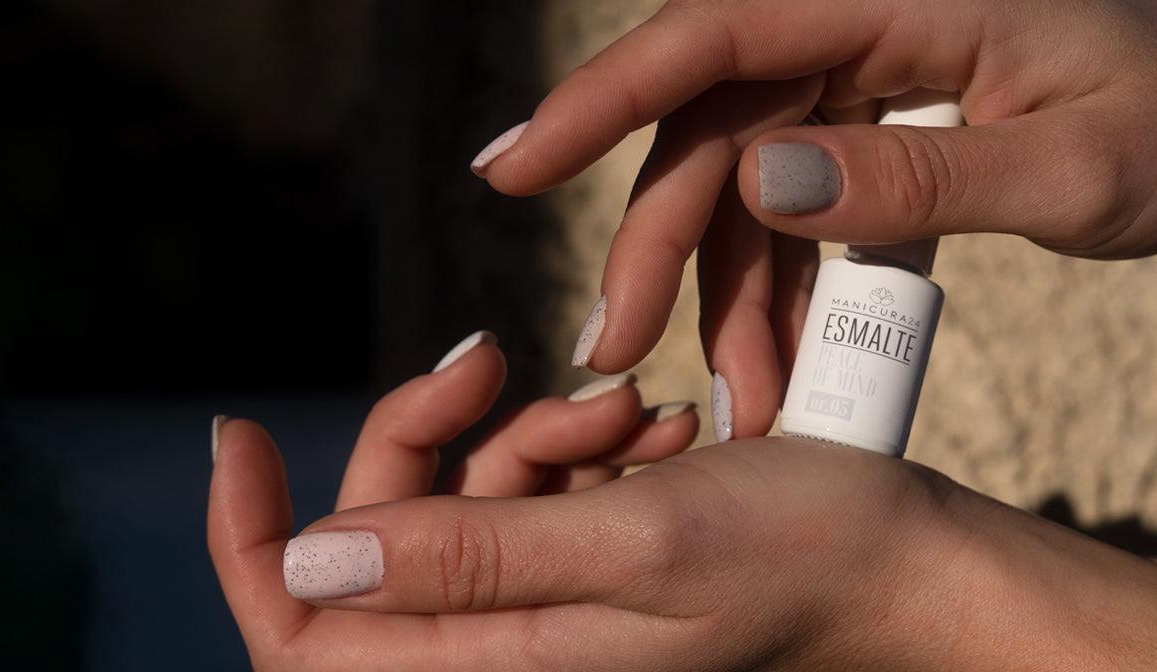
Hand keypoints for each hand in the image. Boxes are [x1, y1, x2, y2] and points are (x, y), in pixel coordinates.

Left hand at [210, 336, 1156, 670]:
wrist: (912, 562)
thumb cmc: (798, 559)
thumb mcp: (630, 543)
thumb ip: (468, 558)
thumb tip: (307, 561)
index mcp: (499, 664)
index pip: (303, 633)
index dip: (248, 543)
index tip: (243, 434)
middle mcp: (509, 644)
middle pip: (375, 541)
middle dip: (422, 442)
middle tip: (496, 365)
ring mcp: (550, 606)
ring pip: (457, 502)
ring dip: (521, 432)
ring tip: (623, 412)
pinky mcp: (591, 564)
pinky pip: (530, 490)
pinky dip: (571, 440)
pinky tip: (644, 424)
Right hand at [468, 0, 1156, 441]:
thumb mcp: (1077, 172)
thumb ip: (921, 178)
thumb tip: (763, 180)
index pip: (722, 31)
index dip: (606, 95)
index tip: (516, 169)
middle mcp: (868, 21)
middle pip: (710, 118)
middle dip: (655, 238)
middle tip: (615, 353)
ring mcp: (869, 75)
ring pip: (739, 173)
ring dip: (718, 288)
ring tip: (730, 402)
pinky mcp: (878, 125)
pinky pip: (791, 203)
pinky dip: (774, 288)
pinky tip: (771, 370)